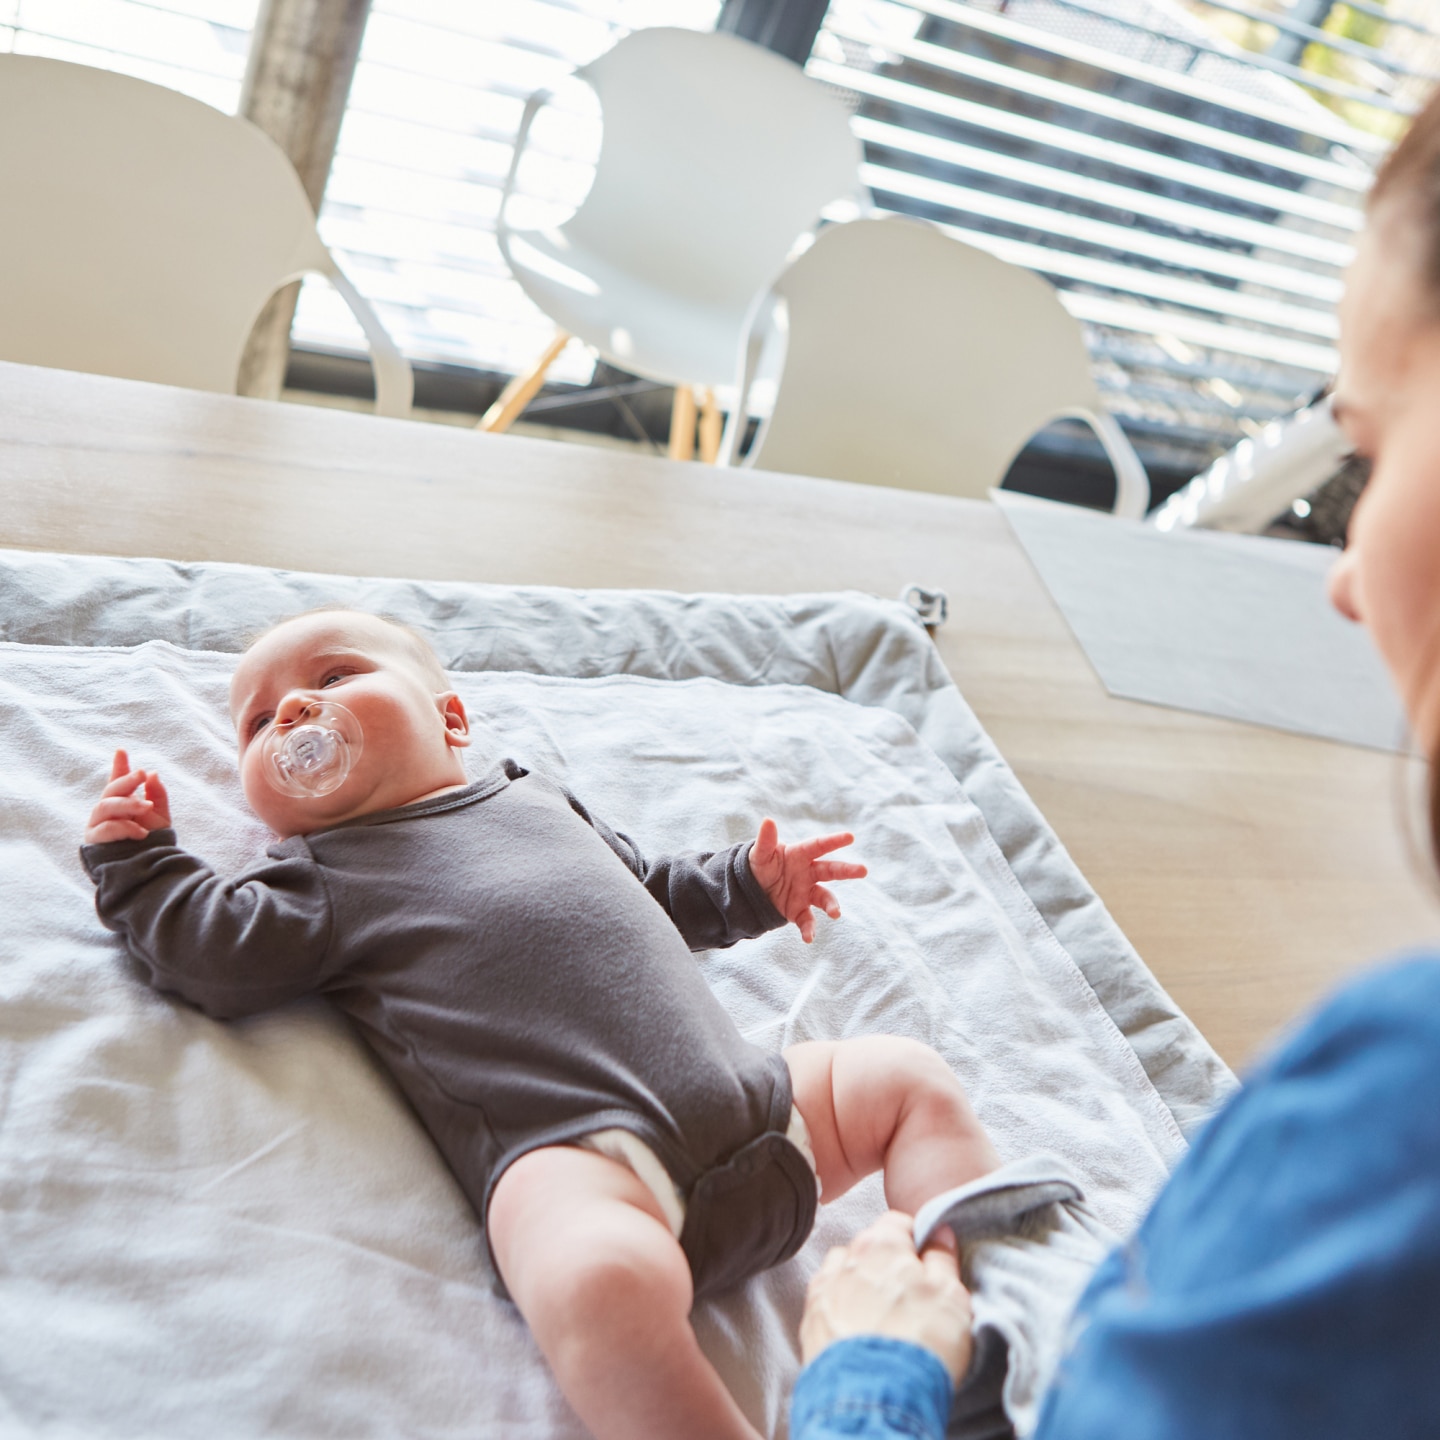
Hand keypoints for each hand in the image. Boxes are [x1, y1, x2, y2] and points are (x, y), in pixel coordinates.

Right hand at [84, 749, 172, 844]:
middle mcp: (106, 812)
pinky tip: (141, 832)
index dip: (119, 766)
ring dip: (126, 804)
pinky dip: (124, 828)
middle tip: (142, 774)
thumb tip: (153, 773)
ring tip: (145, 806)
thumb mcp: (159, 817)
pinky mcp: (95, 843)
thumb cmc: (151, 842)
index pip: (117, 781)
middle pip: (110, 791)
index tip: (122, 750)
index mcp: (121, 803)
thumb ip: (157, 795)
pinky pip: (106, 829)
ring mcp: (97, 826)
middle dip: (126, 781)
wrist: (146, 870)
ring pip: (105, 807)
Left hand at [748, 819, 866, 942]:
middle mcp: (807, 873)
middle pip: (830, 870)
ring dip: (831, 904)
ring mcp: (806, 892)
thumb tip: (768, 820)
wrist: (752, 890)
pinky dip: (809, 930)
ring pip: (824, 897)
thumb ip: (765, 840)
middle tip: (863, 870)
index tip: (850, 836)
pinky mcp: (799, 911)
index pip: (818, 846)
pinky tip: (808, 938)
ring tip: (836, 913)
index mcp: (799, 855)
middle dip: (846, 870)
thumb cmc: (760, 866)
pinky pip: (807, 921)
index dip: (833, 841)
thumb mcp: (760, 854)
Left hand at [800, 1211, 972, 1382]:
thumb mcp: (951, 1296)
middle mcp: (845, 1259)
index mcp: (880, 1243)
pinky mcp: (809, 1325)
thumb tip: (940, 1233)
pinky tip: (857, 1332)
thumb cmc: (918, 1341)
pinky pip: (827, 1305)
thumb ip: (943, 1259)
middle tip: (909, 1296)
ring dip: (859, 1285)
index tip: (927, 1262)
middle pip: (868, 1248)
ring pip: (843, 1274)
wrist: (873, 1397)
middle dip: (886, 1264)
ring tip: (880, 1316)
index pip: (897, 1222)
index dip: (916, 1240)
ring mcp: (823, 1291)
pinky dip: (840, 1312)